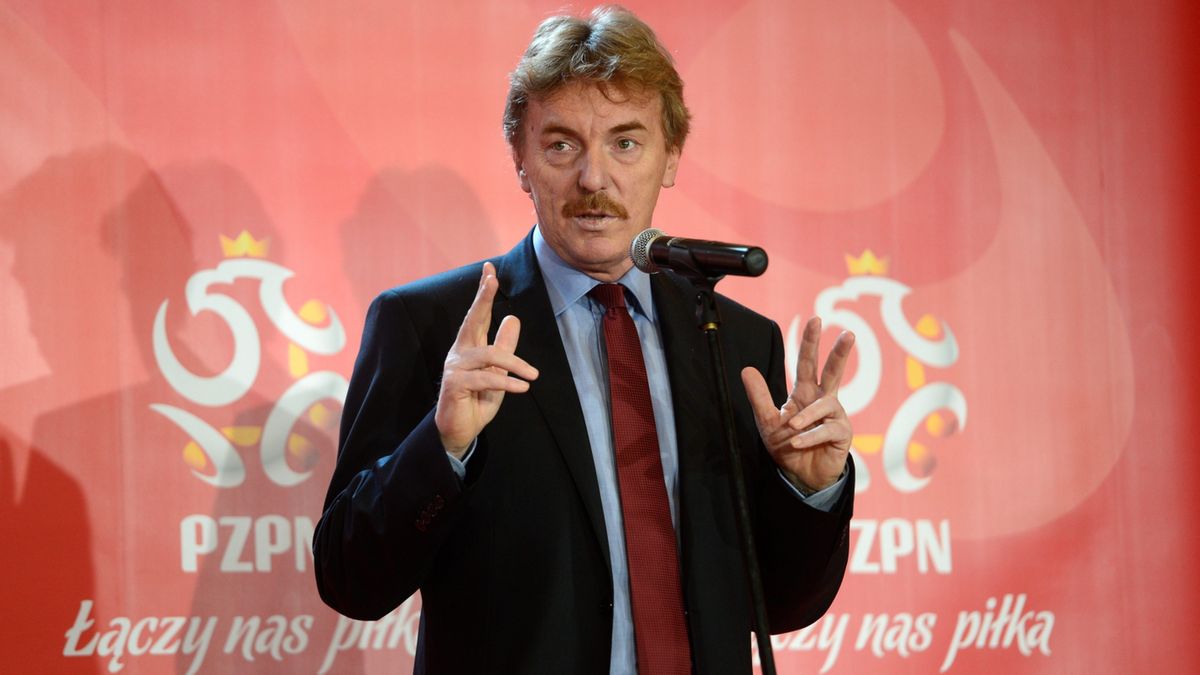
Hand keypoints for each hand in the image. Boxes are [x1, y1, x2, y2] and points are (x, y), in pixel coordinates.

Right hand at [435, 262, 538, 457]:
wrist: (460, 431)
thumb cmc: (477, 400)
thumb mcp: (499, 372)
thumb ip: (505, 346)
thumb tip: (514, 318)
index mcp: (470, 346)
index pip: (477, 315)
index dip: (483, 292)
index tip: (490, 269)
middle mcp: (460, 352)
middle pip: (472, 319)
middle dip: (482, 298)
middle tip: (492, 278)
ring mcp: (455, 368)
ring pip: (488, 355)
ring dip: (515, 364)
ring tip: (533, 375)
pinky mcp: (455, 385)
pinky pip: (486, 378)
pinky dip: (507, 382)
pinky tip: (522, 387)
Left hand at [741, 317, 854, 492]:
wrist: (800, 475)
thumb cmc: (787, 445)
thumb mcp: (767, 421)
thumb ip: (759, 396)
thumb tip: (747, 369)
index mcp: (805, 393)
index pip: (808, 363)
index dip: (811, 342)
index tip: (816, 320)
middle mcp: (823, 400)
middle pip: (833, 371)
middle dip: (840, 352)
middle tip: (848, 333)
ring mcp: (835, 417)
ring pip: (826, 405)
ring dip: (806, 417)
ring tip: (791, 429)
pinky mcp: (842, 435)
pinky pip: (827, 429)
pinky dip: (810, 436)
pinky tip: (797, 443)